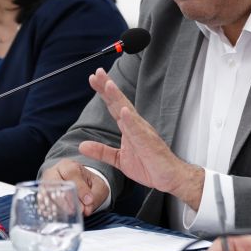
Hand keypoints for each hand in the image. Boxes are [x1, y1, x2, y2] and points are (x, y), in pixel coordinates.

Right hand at [41, 158, 107, 216]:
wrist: (78, 185)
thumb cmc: (87, 184)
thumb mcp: (98, 186)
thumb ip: (95, 196)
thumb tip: (87, 208)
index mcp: (68, 166)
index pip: (72, 173)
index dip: (80, 188)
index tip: (88, 201)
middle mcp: (53, 172)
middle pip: (54, 182)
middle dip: (66, 197)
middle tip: (76, 210)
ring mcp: (45, 184)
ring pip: (46, 192)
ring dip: (57, 204)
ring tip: (69, 214)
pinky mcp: (41, 195)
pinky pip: (41, 201)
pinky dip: (48, 209)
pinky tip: (57, 215)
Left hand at [79, 68, 203, 208]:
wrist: (168, 177)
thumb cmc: (149, 166)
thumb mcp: (119, 159)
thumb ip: (101, 151)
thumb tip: (82, 145)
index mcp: (129, 128)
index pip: (114, 106)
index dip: (104, 93)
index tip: (94, 79)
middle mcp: (136, 125)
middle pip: (119, 102)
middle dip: (108, 87)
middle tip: (97, 73)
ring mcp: (142, 132)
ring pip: (128, 112)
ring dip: (118, 98)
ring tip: (109, 85)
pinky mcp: (148, 143)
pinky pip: (138, 131)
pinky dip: (131, 121)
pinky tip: (124, 111)